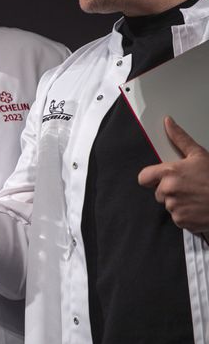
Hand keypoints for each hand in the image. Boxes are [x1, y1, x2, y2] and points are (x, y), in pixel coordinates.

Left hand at [138, 117, 208, 234]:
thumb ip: (180, 139)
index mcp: (169, 173)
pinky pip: (177, 217)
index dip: (152, 178)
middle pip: (158, 192)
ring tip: (196, 197)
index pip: (144, 177)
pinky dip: (186, 214)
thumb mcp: (199, 154)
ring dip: (179, 202)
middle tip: (189, 187)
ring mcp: (174, 206)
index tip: (161, 178)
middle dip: (170, 190)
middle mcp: (168, 190)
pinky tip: (198, 207)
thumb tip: (168, 123)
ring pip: (169, 205)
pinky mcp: (181, 220)